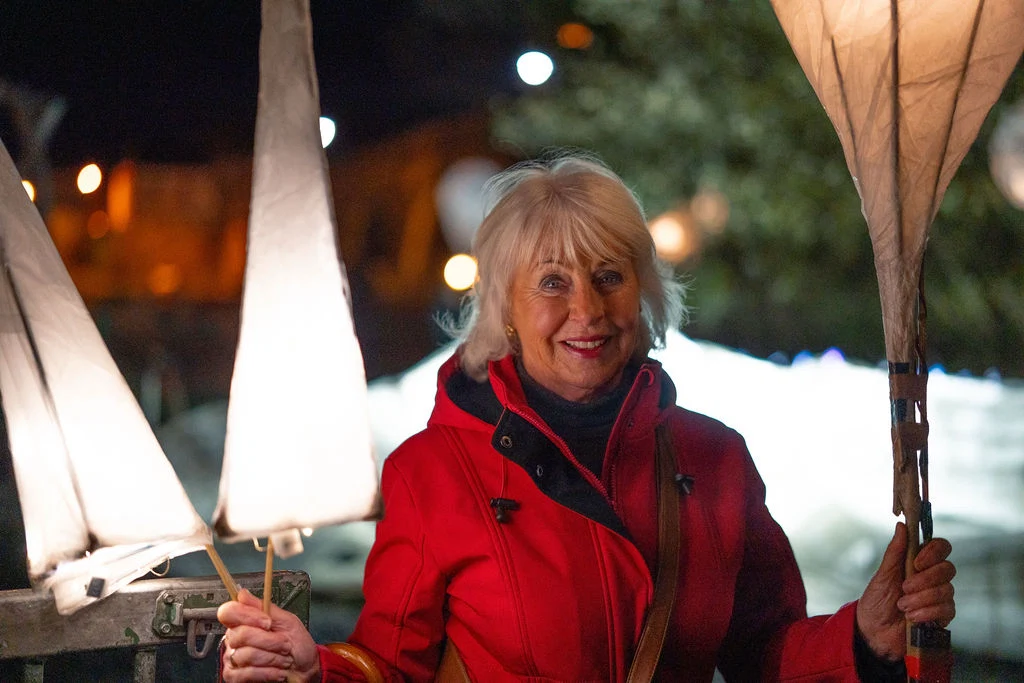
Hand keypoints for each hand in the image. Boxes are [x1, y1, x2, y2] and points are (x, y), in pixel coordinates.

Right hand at [217, 589, 320, 681]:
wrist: (305, 668)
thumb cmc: (297, 645)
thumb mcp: (287, 621)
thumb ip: (265, 607)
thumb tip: (243, 594)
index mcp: (245, 621)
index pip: (229, 612)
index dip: (247, 616)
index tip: (267, 622)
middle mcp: (235, 639)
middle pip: (241, 635)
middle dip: (270, 641)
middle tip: (285, 644)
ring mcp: (233, 658)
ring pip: (246, 655)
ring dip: (272, 658)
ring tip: (284, 659)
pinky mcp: (235, 677)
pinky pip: (246, 674)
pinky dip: (267, 673)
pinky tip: (278, 671)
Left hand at [855, 522, 956, 660]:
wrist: (874, 631)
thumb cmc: (877, 600)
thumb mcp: (883, 574)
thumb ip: (895, 551)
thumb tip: (902, 525)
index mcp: (919, 563)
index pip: (941, 548)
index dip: (934, 552)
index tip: (916, 562)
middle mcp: (933, 578)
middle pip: (948, 568)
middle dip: (925, 579)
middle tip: (904, 588)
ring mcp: (940, 597)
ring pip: (947, 590)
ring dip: (921, 598)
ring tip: (902, 606)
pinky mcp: (942, 617)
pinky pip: (947, 609)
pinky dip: (927, 612)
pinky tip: (912, 617)